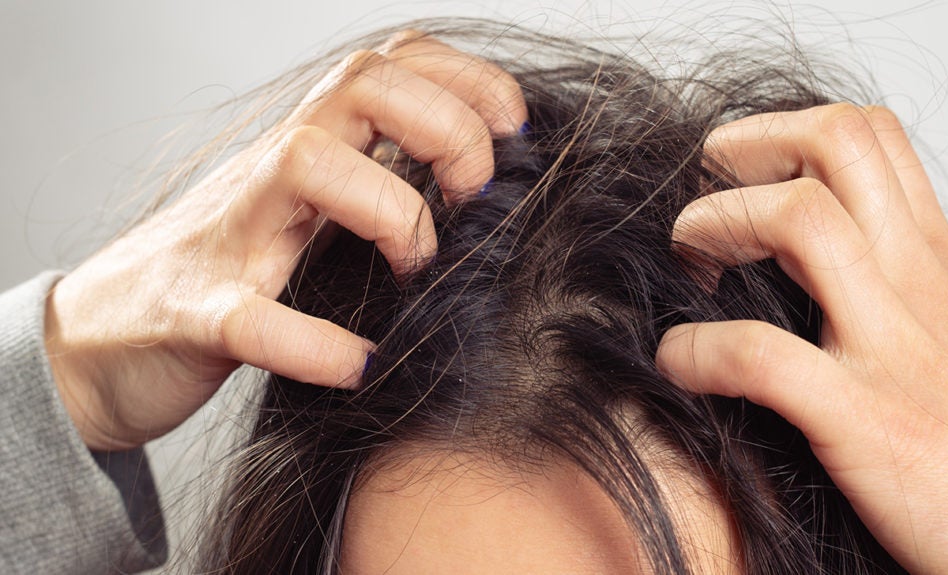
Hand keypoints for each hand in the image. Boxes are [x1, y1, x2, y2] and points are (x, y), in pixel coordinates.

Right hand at [44, 31, 526, 451]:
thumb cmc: (222, 280)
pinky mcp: (194, 316)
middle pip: (360, 85)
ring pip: (304, 163)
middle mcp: (269, 176)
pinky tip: (358, 365)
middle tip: (474, 198)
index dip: (466, 81)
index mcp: (307, 154)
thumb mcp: (305, 224)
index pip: (390, 67)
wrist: (100, 344)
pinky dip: (313, 344)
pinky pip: (251, 317)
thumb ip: (371, 199)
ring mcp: (228, 239)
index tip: (514, 133)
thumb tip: (481, 209)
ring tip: (416, 271)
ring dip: (390, 210)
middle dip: (443, 126)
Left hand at [656, 103, 947, 573]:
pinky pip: (758, 356)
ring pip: (798, 219)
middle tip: (702, 199)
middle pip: (834, 145)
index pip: (870, 139)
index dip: (784, 132)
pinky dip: (696, 351)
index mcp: (936, 262)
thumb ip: (902, 287)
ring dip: (716, 226)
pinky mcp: (867, 423)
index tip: (737, 173)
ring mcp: (894, 349)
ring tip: (688, 265)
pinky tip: (678, 363)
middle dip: (744, 150)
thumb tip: (820, 267)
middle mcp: (918, 285)